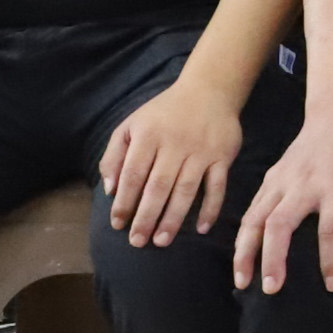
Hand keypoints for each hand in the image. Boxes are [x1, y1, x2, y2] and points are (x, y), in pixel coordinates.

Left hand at [99, 80, 244, 247]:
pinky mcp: (222, 156)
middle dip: (146, 217)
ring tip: (162, 241)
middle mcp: (174, 144)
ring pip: (186, 190)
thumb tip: (109, 189)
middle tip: (137, 242)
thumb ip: (114, 155)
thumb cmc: (164, 113)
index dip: (124, 201)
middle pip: (158, 186)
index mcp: (148, 135)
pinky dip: (210, 208)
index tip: (117, 225)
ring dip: (173, 218)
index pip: (133, 174)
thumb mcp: (131, 124)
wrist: (209, 90)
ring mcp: (201, 151)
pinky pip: (217, 186)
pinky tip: (201, 228)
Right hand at [232, 103, 332, 293]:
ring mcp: (284, 180)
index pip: (332, 229)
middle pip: (281, 225)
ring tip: (242, 281)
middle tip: (271, 288)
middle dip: (272, 258)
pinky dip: (244, 233)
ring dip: (246, 251)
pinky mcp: (272, 176)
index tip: (332, 285)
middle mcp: (306, 184)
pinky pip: (252, 208)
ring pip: (256, 218)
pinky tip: (242, 256)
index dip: (332, 259)